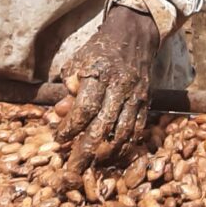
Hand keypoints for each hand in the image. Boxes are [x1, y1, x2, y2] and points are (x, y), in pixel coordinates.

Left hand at [53, 4, 158, 177]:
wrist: (135, 35)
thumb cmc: (100, 50)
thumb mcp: (77, 62)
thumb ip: (69, 89)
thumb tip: (61, 115)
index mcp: (99, 75)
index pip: (84, 109)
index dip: (70, 128)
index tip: (59, 139)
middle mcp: (119, 88)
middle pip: (102, 128)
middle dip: (85, 153)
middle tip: (72, 171)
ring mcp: (135, 96)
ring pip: (122, 133)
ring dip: (106, 154)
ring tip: (93, 165)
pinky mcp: (146, 101)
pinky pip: (137, 129)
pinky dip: (126, 145)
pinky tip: (114, 154)